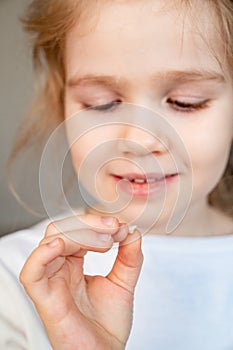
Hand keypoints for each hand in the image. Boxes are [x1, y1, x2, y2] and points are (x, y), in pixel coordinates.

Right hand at [20, 214, 142, 349]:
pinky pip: (32, 273)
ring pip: (50, 242)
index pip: (77, 230)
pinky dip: (42, 254)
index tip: (122, 228)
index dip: (97, 223)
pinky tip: (60, 245)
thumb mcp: (123, 282)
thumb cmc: (108, 324)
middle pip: (63, 230)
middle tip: (115, 228)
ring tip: (106, 241)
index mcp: (74, 263)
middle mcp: (60, 269)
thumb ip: (129, 257)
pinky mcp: (45, 298)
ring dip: (78, 234)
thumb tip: (133, 231)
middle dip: (90, 223)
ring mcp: (52, 282)